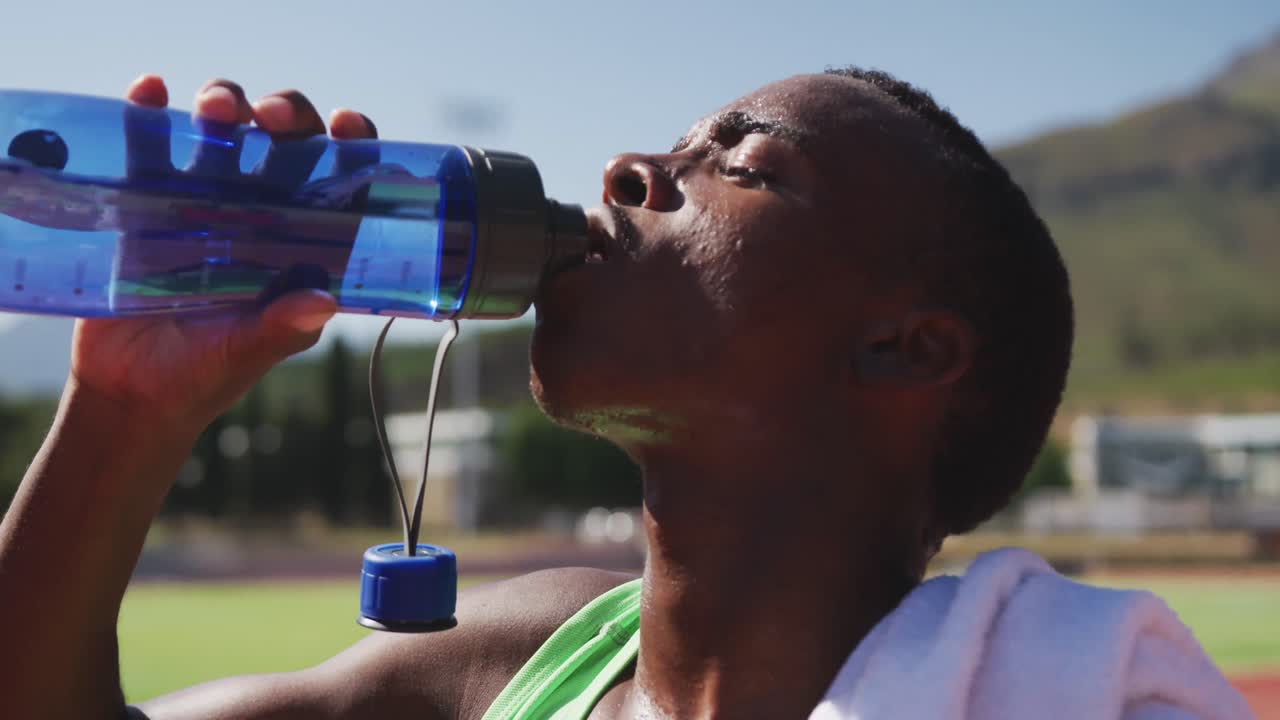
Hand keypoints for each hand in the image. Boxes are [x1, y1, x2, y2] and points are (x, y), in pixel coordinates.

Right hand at [69, 75, 379, 430]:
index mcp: (301, 240)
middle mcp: (260, 209)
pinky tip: (149, 93)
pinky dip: (148, 110)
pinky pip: (149, 143)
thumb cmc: (204, 374)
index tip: (347, 127)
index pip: (340, 177)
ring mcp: (202, 197)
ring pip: (223, 128)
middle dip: (287, 113)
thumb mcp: (246, 352)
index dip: (353, 144)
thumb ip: (282, 327)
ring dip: (225, 102)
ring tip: (214, 111)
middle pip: (284, 138)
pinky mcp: (145, 197)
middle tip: (271, 118)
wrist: (127, 391)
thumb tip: (323, 300)